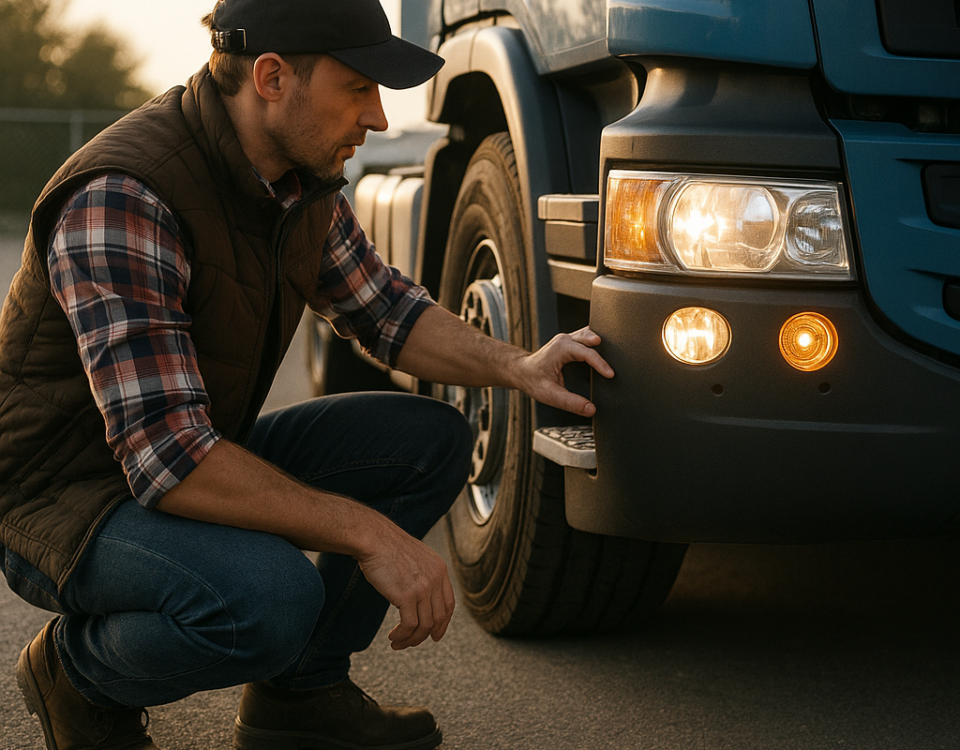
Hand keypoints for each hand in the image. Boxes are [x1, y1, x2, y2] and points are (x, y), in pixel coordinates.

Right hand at [356, 522, 455, 649]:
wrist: (373, 538)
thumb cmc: (386, 547)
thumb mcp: (415, 558)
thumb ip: (422, 575)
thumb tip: (418, 597)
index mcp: (439, 569)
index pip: (449, 604)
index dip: (443, 623)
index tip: (435, 635)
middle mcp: (435, 579)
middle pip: (439, 618)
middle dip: (426, 635)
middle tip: (412, 643)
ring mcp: (423, 588)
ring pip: (424, 626)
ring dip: (410, 639)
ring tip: (397, 643)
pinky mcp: (407, 596)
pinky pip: (409, 626)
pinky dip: (402, 636)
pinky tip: (393, 637)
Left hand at [515, 327, 613, 416]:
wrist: (521, 371)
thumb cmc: (532, 380)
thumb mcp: (550, 395)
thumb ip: (570, 403)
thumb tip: (590, 409)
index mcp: (561, 348)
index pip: (587, 353)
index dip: (601, 364)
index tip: (611, 374)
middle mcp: (565, 340)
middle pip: (591, 336)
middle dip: (606, 345)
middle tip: (620, 356)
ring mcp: (567, 339)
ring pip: (590, 333)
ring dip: (602, 340)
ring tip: (617, 350)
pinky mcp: (570, 342)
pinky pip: (587, 337)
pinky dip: (597, 342)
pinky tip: (606, 349)